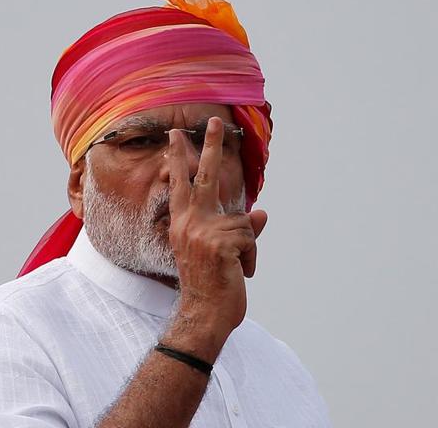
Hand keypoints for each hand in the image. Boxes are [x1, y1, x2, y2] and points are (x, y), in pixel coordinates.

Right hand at [167, 117, 267, 347]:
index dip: (179, 159)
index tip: (177, 136)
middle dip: (210, 146)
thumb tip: (261, 212)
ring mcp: (202, 232)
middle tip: (216, 121)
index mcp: (183, 223)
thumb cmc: (209, 285)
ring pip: (244, 221)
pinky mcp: (220, 243)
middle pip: (205, 176)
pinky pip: (250, 237)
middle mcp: (189, 223)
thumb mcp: (215, 253)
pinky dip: (251, 258)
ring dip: (247, 247)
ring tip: (236, 269)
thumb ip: (235, 229)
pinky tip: (240, 274)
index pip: (181, 185)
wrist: (202, 316)